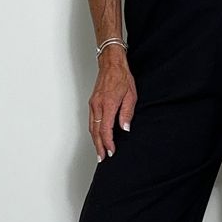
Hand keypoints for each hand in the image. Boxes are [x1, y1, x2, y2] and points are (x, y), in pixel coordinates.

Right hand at [89, 46, 136, 160]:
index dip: (108, 142)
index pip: (106, 129)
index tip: (111, 151)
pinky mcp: (92, 103)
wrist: (111, 64)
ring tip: (99, 151)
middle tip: (102, 157)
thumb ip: (127, 113)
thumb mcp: (131, 95)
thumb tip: (125, 128)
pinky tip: (97, 136)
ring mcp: (93, 104)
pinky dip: (93, 131)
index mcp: (108, 105)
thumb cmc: (122, 77)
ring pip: (92, 127)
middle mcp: (98, 106)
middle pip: (96, 131)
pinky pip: (91, 121)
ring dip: (95, 140)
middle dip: (99, 146)